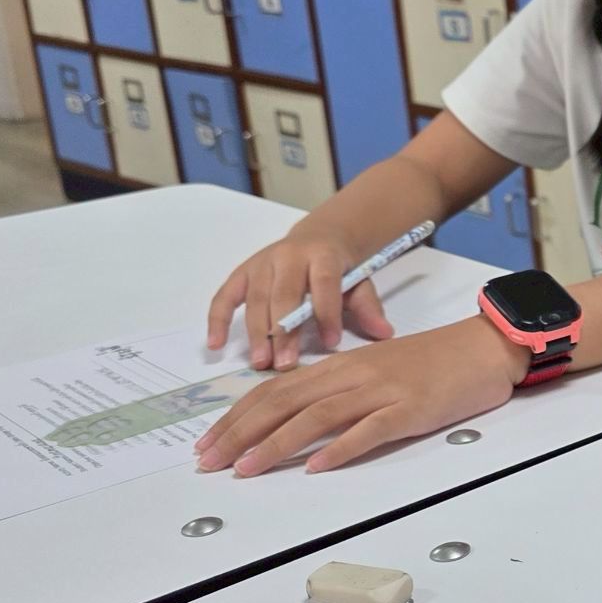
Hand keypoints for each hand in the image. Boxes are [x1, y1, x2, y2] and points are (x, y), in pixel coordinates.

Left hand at [195, 316, 526, 475]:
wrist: (484, 346)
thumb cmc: (435, 362)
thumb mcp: (378, 369)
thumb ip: (340, 391)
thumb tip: (300, 421)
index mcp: (341, 365)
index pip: (275, 389)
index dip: (237, 416)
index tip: (208, 442)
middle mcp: (353, 374)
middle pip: (283, 402)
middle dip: (240, 432)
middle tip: (208, 461)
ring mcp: (381, 391)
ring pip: (315, 416)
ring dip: (276, 444)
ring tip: (246, 469)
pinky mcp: (409, 410)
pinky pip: (368, 430)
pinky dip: (339, 448)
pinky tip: (317, 466)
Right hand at [206, 230, 395, 370]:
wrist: (319, 238)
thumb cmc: (339, 269)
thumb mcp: (359, 282)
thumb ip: (368, 307)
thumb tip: (385, 334)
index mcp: (322, 255)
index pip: (324, 285)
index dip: (326, 313)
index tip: (331, 343)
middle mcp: (289, 256)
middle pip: (284, 294)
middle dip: (284, 331)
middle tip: (285, 364)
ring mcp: (262, 263)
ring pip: (256, 299)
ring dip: (257, 333)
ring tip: (262, 363)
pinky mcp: (243, 272)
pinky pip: (225, 296)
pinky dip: (217, 319)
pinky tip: (216, 345)